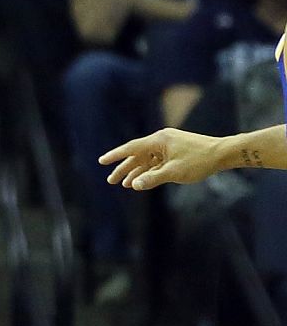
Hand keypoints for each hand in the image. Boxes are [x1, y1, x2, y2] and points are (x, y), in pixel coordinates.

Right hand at [100, 128, 224, 189]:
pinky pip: (157, 161)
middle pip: (137, 155)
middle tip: (111, 180)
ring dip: (136, 171)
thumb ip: (152, 179)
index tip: (101, 161)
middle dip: (124, 168)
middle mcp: (161, 140)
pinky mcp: (176, 151)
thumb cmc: (200, 161)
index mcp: (159, 140)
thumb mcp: (174, 172)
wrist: (224, 153)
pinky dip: (149, 170)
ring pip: (147, 159)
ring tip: (124, 184)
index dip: (115, 156)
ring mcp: (169, 146)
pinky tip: (143, 179)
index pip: (131, 148)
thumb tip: (134, 185)